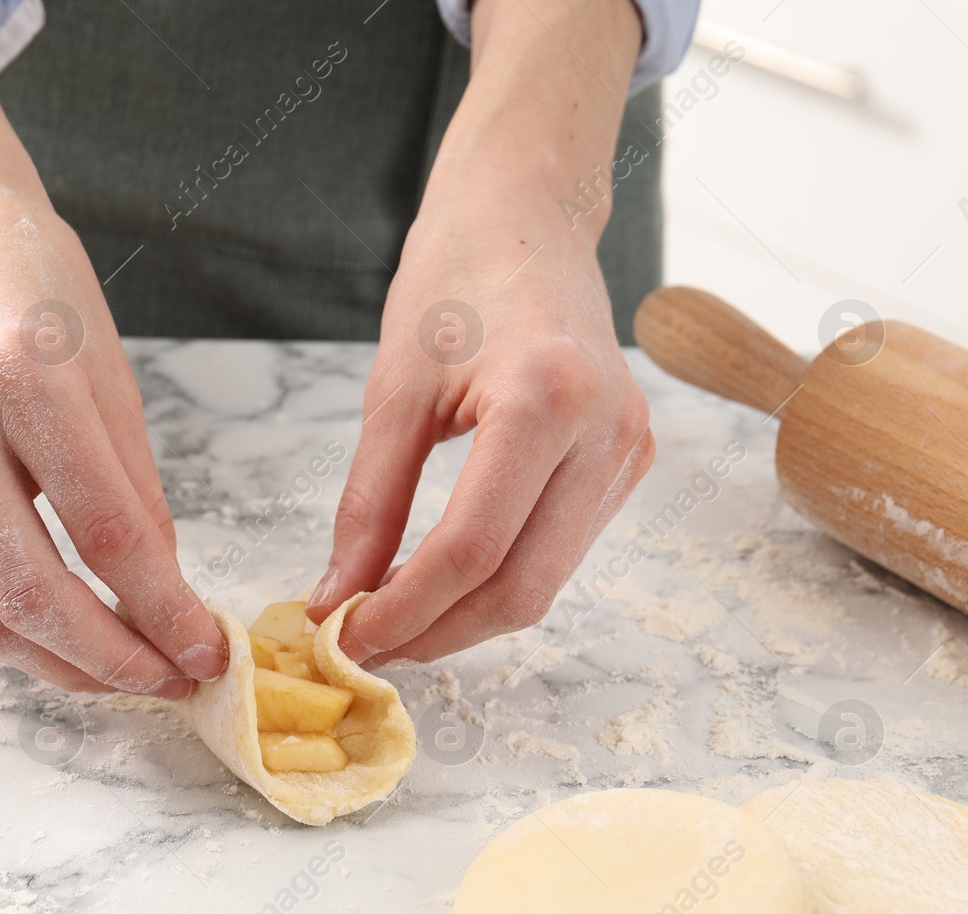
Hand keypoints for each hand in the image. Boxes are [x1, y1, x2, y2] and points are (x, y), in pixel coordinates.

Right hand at [0, 0, 225, 694]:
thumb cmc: (36, 287)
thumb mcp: (112, 373)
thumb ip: (136, 489)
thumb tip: (164, 595)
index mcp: (22, 379)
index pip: (107, 535)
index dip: (165, 610)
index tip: (210, 650)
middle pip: (29, 597)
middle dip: (112, 663)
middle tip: (173, 681)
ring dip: (60, 664)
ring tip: (126, 672)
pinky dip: (15, 621)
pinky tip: (67, 624)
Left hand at [305, 0, 647, 665]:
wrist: (528, 216)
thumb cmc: (454, 278)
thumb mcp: (392, 389)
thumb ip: (367, 504)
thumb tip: (337, 597)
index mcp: (546, 400)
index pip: (471, 550)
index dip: (403, 610)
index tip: (345, 636)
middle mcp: (607, 434)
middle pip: (521, 588)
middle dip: (437, 633)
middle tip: (365, 644)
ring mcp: (629, 452)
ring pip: (546, 581)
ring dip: (467, 616)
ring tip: (394, 615)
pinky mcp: (630, 461)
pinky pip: (562, 549)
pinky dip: (500, 578)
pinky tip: (443, 577)